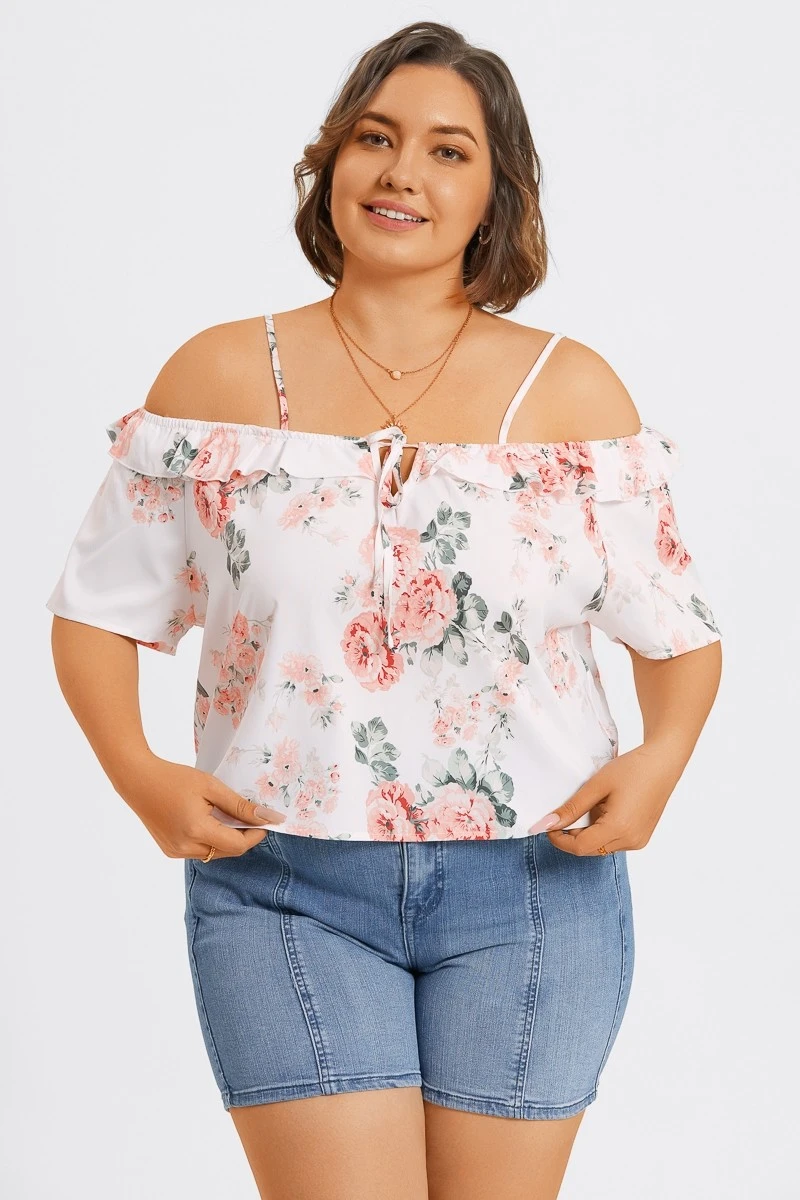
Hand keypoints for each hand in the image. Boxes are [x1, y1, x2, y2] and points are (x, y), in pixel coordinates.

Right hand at [114, 753, 286, 859]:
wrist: (138, 780)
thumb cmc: (175, 778)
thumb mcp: (212, 787)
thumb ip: (240, 806)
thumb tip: (269, 818)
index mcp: (197, 831)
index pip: (238, 845)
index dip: (256, 835)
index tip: (266, 820)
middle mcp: (185, 848)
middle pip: (227, 851)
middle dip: (242, 836)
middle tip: (248, 815)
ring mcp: (175, 852)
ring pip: (214, 853)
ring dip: (226, 838)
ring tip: (225, 814)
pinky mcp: (169, 850)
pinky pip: (199, 851)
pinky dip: (209, 840)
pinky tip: (207, 820)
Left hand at [530, 741, 685, 856]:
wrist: (663, 763)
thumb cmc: (631, 769)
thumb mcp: (596, 786)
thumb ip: (571, 808)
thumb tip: (547, 824)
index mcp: (619, 828)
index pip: (579, 847)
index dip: (559, 839)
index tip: (549, 824)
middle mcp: (631, 841)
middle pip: (589, 849)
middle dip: (572, 836)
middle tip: (567, 812)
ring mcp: (639, 841)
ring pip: (601, 847)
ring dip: (588, 834)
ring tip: (591, 806)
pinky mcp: (642, 838)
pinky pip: (613, 842)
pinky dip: (602, 832)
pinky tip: (604, 810)